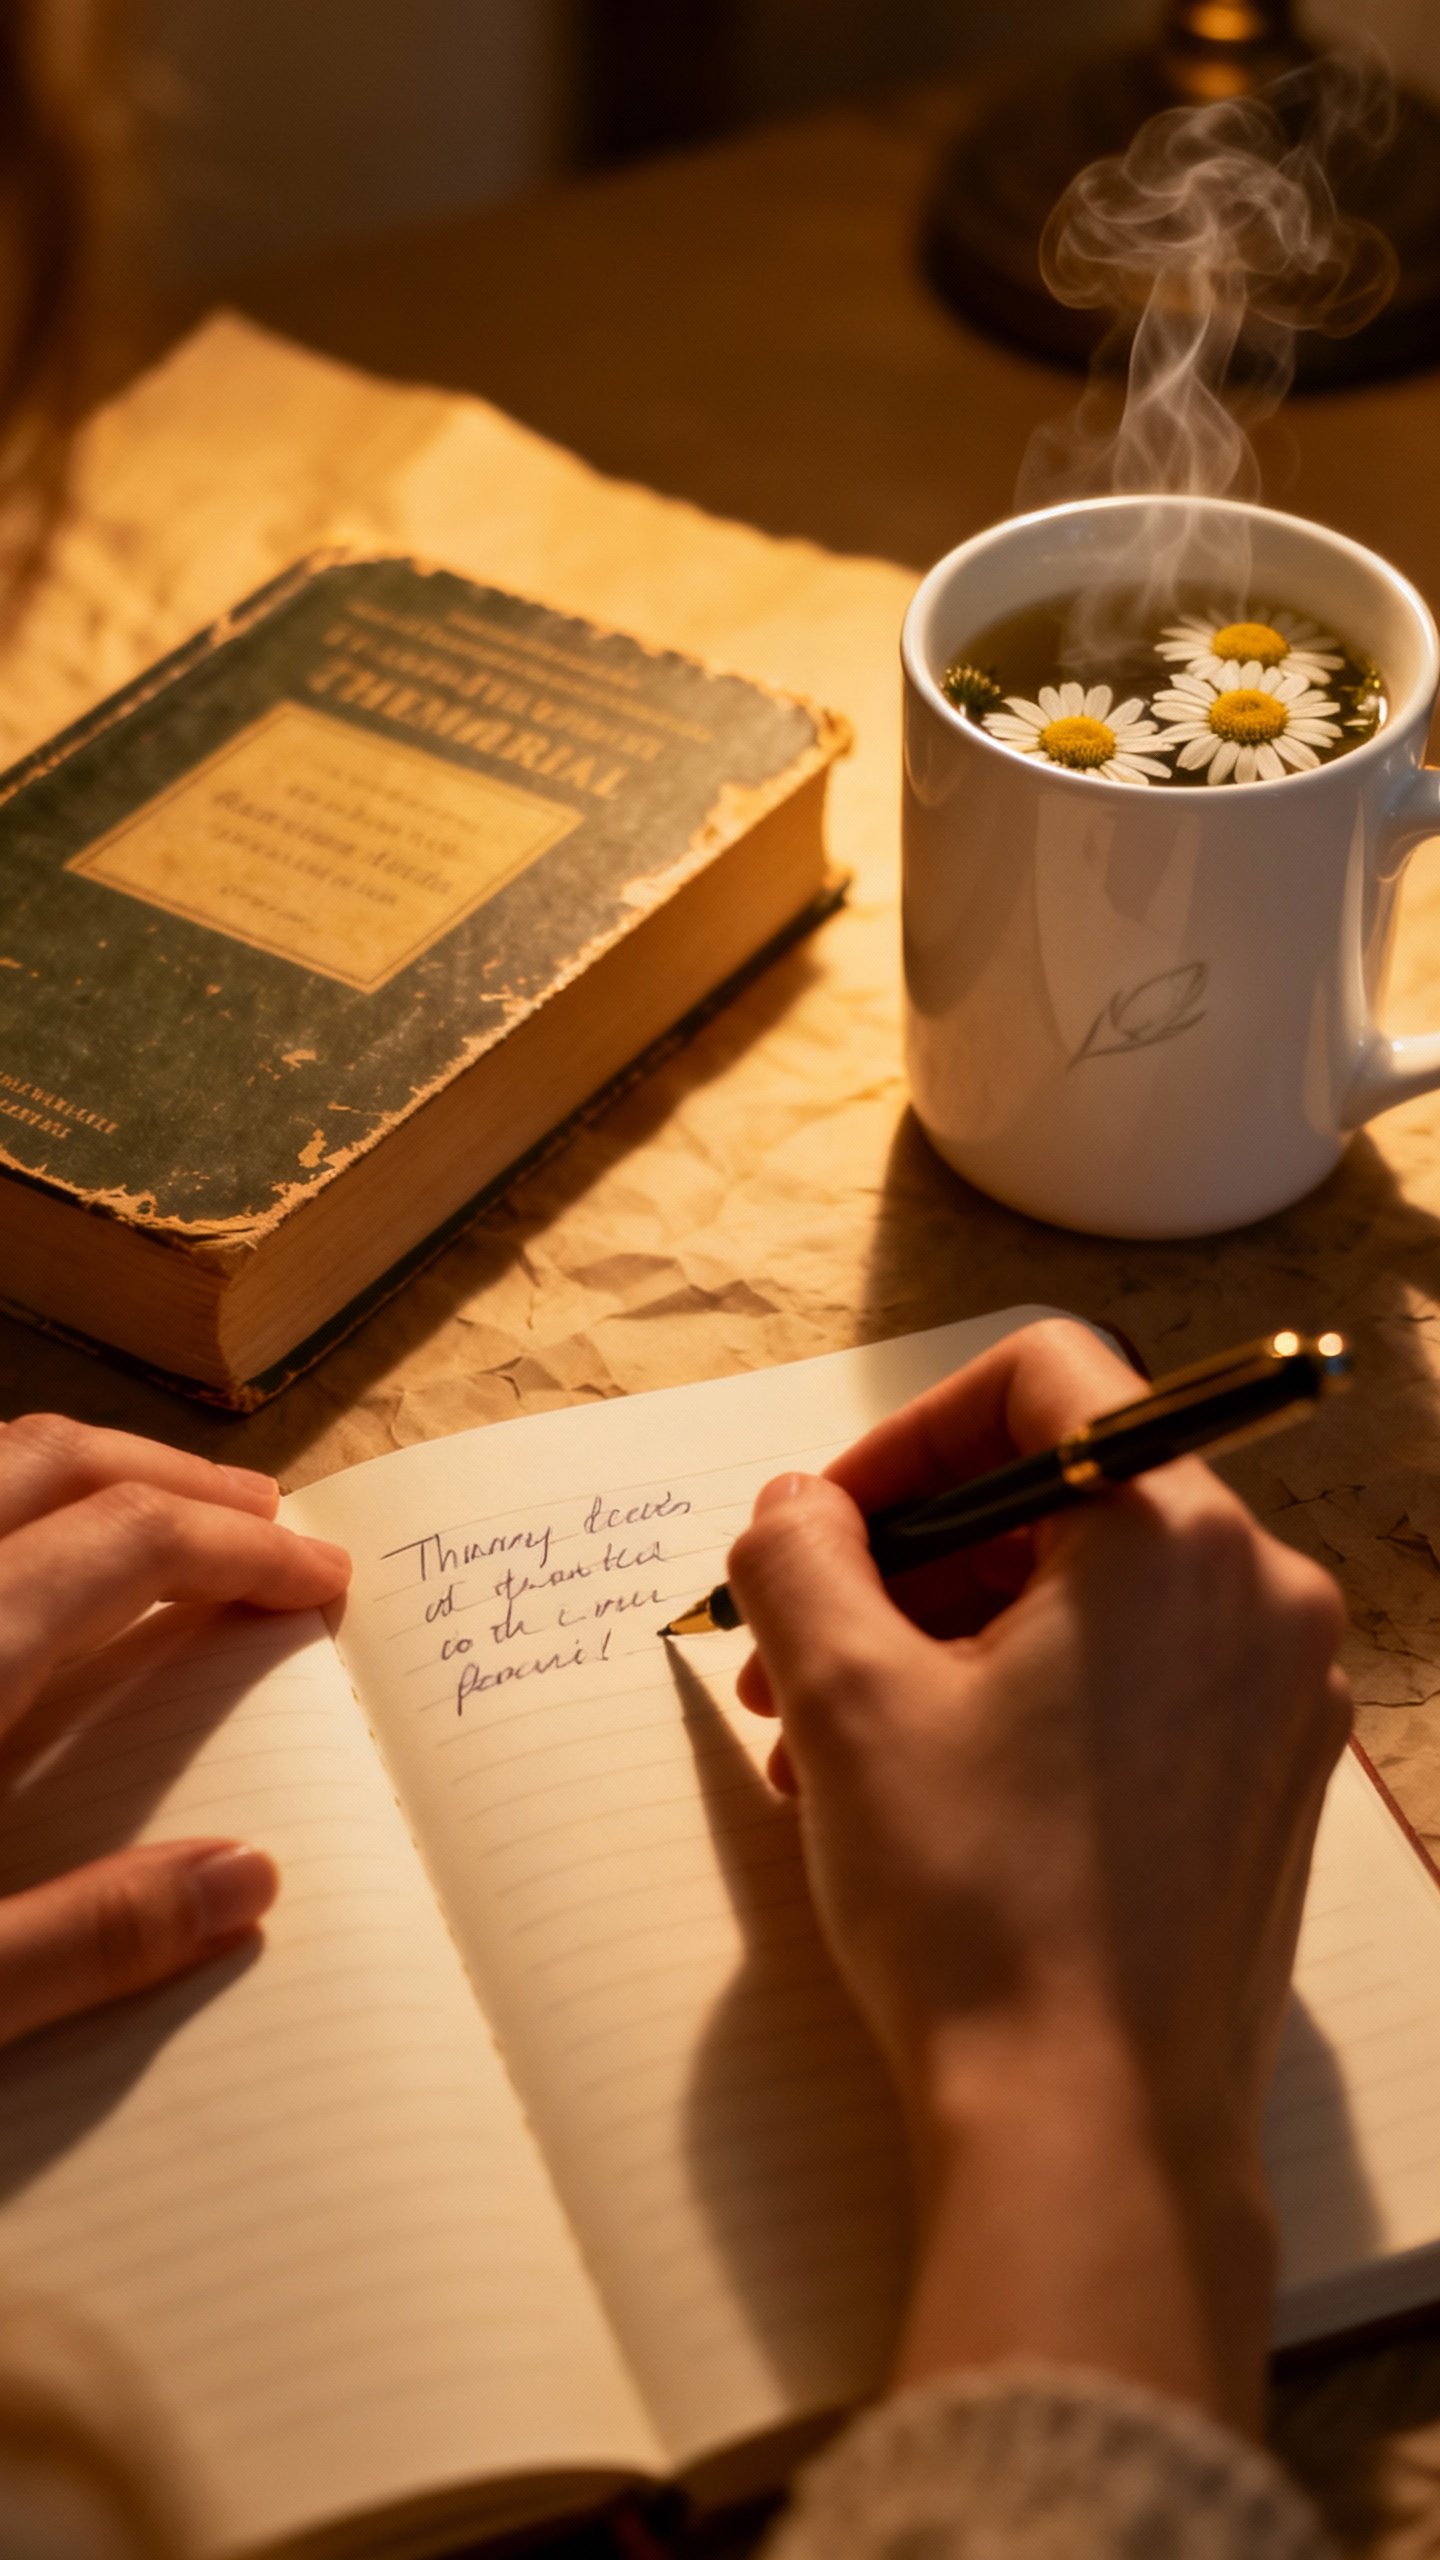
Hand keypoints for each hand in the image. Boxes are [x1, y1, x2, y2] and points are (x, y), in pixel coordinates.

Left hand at [0, 1413, 349, 2046]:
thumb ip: (88, 1939)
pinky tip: (28, 1585)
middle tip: (267, 1518)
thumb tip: (255, 1880)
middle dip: (175, 1476)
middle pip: (56, 1462)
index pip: (130, 1540)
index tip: (324, 1580)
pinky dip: (9, 1509)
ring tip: (157, 1520)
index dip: (243, 1547)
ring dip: (82, 1477)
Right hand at [726, 1321, 1349, 2427]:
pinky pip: (1134, 1685)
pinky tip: (917, 1796)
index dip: (908, 1435)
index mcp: (1177, 1538)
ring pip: (1089, 1600)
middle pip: (1061, 1497)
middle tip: (797, 1652)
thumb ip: (801, 1557)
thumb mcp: (845, 1701)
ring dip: (945, 1643)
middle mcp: (1261, 1597)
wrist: (1093, 2136)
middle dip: (907, 1563)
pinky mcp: (1268, 1786)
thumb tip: (796, 1509)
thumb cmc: (979, 1910)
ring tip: (826, 1747)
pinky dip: (1021, 1704)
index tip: (828, 1527)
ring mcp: (1280, 1699)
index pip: (1045, 1378)